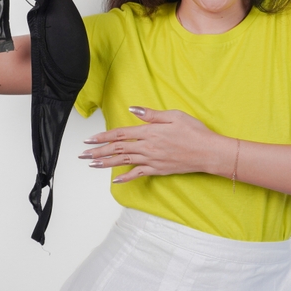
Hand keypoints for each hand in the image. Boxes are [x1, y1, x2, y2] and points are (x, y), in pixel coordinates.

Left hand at [78, 107, 229, 182]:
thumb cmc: (194, 131)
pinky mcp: (158, 170)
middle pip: (117, 149)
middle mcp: (147, 147)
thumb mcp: (174, 115)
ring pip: (124, 162)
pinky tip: (115, 180)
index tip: (89, 139)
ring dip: (106, 163)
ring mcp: (152, 160)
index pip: (120, 134)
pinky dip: (126, 178)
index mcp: (150, 132)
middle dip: (98, 151)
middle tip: (83, 154)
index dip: (103, 137)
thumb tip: (133, 110)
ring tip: (92, 164)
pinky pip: (138, 174)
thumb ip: (151, 114)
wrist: (208, 152)